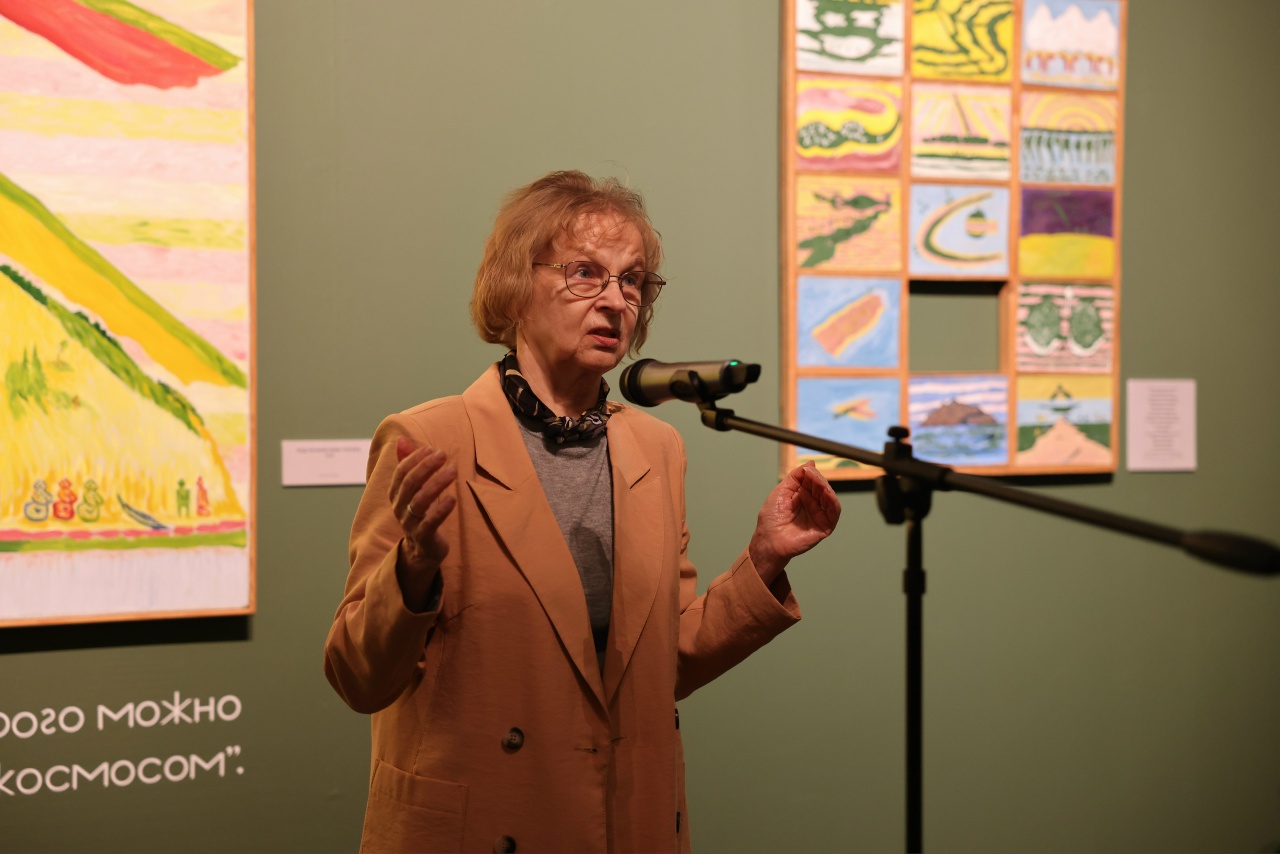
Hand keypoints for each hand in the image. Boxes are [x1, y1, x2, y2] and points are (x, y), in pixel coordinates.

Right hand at [389, 436, 457, 606]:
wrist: (421, 550)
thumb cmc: (419, 513)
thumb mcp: (412, 489)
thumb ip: (406, 464)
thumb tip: (401, 439)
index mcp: (395, 494)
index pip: (401, 472)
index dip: (415, 459)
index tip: (431, 449)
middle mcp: (399, 508)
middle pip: (409, 483)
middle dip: (425, 467)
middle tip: (443, 455)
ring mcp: (410, 523)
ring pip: (420, 501)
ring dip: (437, 483)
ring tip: (453, 471)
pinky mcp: (424, 537)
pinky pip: (431, 522)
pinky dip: (441, 510)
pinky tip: (453, 498)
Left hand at [748, 461, 840, 583]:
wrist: (769, 540)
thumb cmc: (771, 519)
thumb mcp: (781, 491)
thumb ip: (795, 477)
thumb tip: (810, 464)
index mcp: (802, 496)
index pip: (812, 481)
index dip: (811, 474)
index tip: (807, 470)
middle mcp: (812, 505)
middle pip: (822, 488)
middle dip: (818, 480)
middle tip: (812, 476)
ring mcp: (819, 515)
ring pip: (830, 498)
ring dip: (826, 488)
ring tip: (818, 483)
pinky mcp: (824, 527)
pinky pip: (834, 512)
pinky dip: (833, 501)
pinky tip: (827, 493)